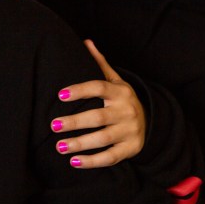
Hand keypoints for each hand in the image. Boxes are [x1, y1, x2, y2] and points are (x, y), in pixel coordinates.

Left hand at [51, 40, 144, 168]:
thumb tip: (85, 42)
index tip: (60, 95)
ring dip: (80, 144)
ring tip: (59, 146)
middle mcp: (126, 111)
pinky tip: (74, 161)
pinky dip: (93, 161)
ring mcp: (130, 131)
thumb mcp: (115, 80)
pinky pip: (111, 157)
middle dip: (75, 122)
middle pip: (98, 117)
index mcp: (120, 92)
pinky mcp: (131, 149)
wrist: (151, 120)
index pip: (98, 88)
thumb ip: (100, 63)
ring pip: (103, 139)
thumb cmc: (122, 99)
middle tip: (53, 125)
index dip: (80, 90)